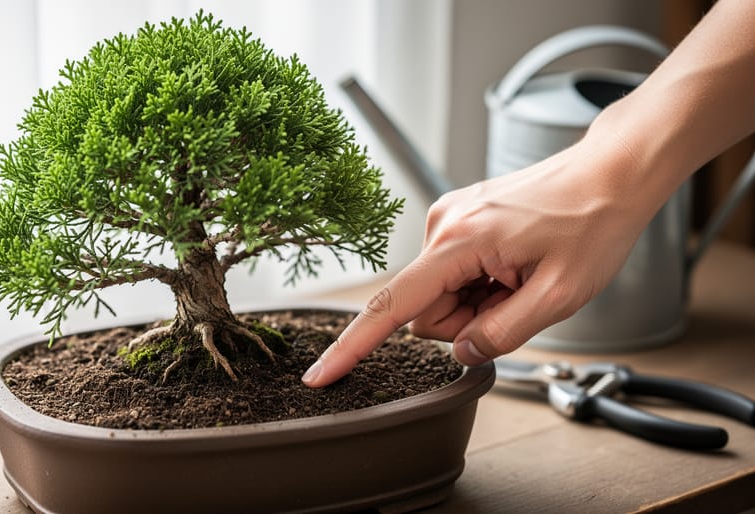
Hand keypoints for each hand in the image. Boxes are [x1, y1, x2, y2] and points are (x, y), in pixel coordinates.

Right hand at [302, 139, 647, 387]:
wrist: (611, 173)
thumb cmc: (592, 223)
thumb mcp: (560, 296)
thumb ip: (504, 333)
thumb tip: (463, 351)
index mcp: (460, 242)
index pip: (394, 305)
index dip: (354, 347)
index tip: (321, 375)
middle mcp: (442, 225)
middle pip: (426, 308)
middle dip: (467, 319)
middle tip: (518, 298)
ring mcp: (449, 218)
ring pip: (441, 293)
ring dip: (477, 300)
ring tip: (520, 277)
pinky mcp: (459, 218)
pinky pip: (452, 272)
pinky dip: (480, 281)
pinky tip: (514, 263)